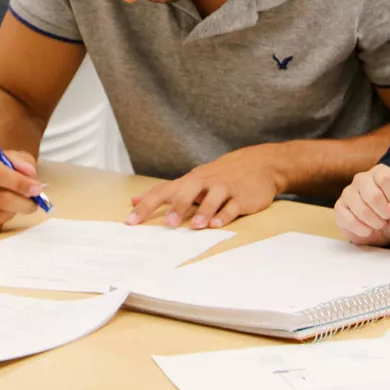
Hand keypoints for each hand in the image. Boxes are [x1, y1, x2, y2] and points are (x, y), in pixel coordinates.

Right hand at [0, 147, 40, 230]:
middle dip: (24, 203)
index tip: (37, 189)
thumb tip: (31, 176)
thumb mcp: (11, 156)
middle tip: (35, 203)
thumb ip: (22, 163)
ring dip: (13, 212)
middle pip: (0, 198)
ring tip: (14, 203)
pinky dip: (1, 221)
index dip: (21, 184)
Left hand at [126, 144, 283, 229]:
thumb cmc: (219, 176)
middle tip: (170, 224)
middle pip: (188, 190)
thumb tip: (136, 201)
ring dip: (204, 211)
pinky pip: (233, 206)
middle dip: (179, 206)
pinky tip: (218, 225)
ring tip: (196, 226)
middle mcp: (206, 182)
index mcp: (190, 180)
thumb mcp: (191, 180)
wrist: (259, 163)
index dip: (147, 206)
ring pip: (213, 197)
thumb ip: (165, 192)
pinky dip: (225, 215)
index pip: (164, 191)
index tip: (130, 221)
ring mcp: (225, 188)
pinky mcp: (242, 197)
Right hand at [334, 164, 389, 245]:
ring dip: (373, 222)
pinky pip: (347, 219)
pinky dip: (361, 229)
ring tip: (379, 225)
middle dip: (383, 213)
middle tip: (387, 219)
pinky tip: (368, 230)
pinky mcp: (339, 208)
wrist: (383, 232)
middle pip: (373, 195)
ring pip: (360, 208)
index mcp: (379, 172)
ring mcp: (348, 193)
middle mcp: (361, 179)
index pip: (386, 178)